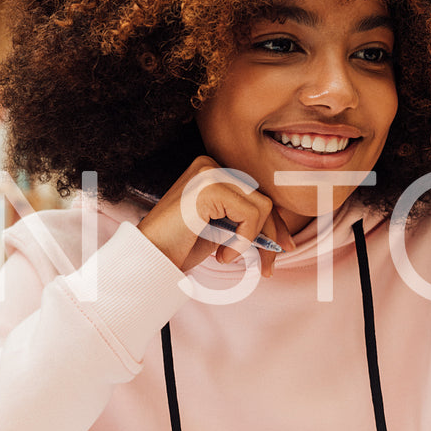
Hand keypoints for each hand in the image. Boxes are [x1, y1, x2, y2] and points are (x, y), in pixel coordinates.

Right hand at [136, 157, 295, 275]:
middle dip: (272, 234)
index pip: (256, 193)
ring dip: (253, 240)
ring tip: (228, 255)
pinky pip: (250, 214)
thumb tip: (279, 230)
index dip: (273, 223)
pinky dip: (242, 241)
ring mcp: (210, 172)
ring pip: (262, 206)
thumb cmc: (179, 245)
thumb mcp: (219, 229)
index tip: (280, 248)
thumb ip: (244, 220)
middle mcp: (211, 164)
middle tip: (269, 266)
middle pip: (263, 197)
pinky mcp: (209, 187)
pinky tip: (222, 254)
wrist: (150, 256)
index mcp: (212, 170)